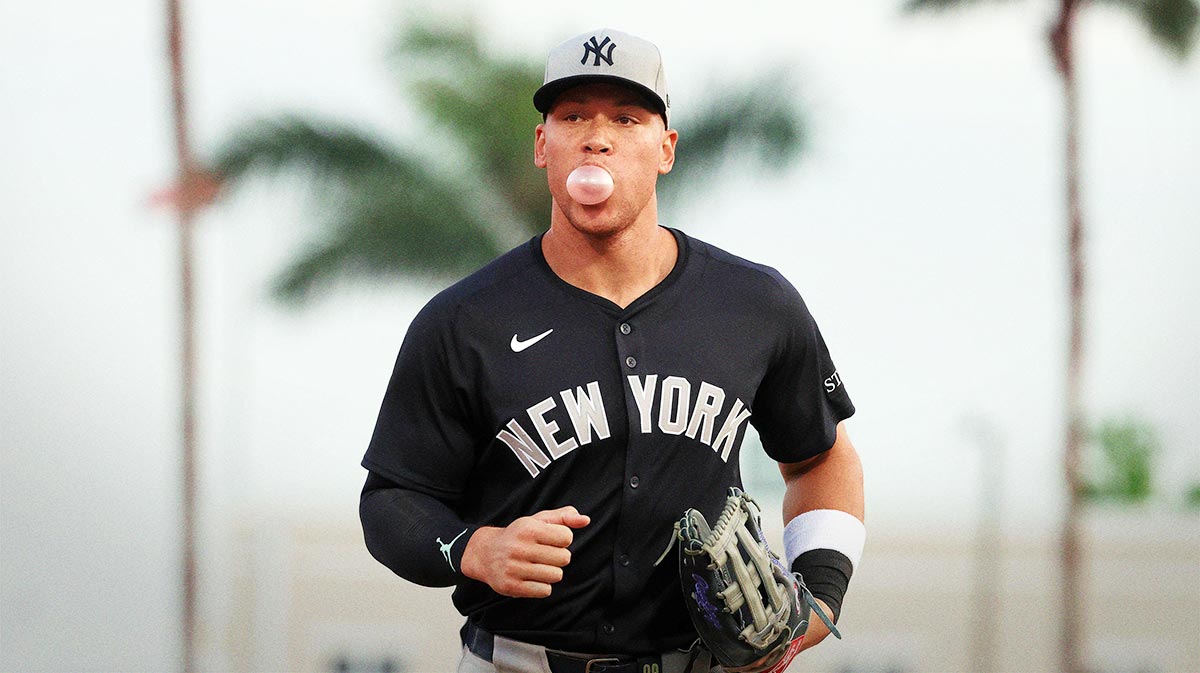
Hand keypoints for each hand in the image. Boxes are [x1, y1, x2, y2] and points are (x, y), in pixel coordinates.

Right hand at [460, 506, 589, 597]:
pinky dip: (543, 586)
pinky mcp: (511, 586)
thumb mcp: (538, 520)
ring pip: (556, 575)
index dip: (563, 539)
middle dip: (559, 557)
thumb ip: (564, 517)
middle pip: (564, 558)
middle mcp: (519, 548)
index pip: (566, 537)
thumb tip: (585, 520)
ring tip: (539, 566)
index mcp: (528, 529)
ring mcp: (514, 568)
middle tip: (545, 555)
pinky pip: (544, 590)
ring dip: (552, 572)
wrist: (485, 553)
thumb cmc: (518, 535)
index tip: (552, 540)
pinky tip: (532, 578)